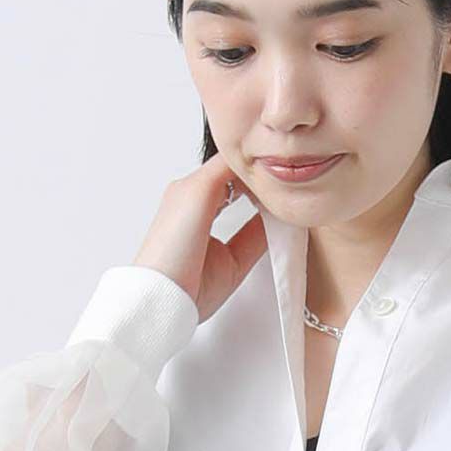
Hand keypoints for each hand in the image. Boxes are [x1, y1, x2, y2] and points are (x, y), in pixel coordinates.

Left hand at [133, 150, 267, 324]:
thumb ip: (223, 169)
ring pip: (251, 212)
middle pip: (239, 187)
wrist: (165, 296)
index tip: (271, 154)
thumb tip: (248, 156)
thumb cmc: (170, 245)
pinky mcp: (231, 265)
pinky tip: (284, 222)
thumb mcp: (197, 191)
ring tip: (285, 194)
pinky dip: (274, 231)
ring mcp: (217, 239)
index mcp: (189, 192)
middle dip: (260, 179)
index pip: (224, 165)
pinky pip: (258, 241)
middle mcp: (202, 213)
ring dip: (268, 203)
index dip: (247, 158)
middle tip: (282, 173)